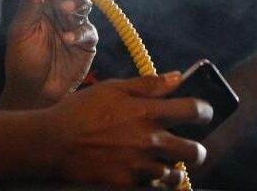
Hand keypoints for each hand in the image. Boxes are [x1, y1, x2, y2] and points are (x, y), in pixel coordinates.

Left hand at [0, 0, 97, 108]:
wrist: (34, 92)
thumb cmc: (22, 61)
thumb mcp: (21, 31)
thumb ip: (28, 5)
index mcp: (40, 0)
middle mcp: (59, 7)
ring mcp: (75, 22)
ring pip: (82, 1)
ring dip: (74, 2)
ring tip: (64, 11)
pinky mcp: (87, 41)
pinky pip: (88, 29)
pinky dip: (79, 31)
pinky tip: (67, 40)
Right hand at [45, 73, 210, 187]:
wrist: (52, 143)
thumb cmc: (81, 111)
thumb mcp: (114, 88)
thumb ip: (149, 84)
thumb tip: (178, 76)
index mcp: (148, 113)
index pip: (194, 111)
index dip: (205, 110)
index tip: (204, 112)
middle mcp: (149, 142)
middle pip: (194, 152)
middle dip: (196, 149)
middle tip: (188, 146)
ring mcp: (139, 167)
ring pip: (175, 176)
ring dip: (173, 170)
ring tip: (163, 163)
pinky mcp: (127, 185)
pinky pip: (152, 189)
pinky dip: (152, 183)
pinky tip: (142, 173)